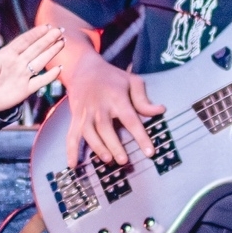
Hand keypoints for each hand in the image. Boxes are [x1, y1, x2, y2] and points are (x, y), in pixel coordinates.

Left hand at [0, 25, 65, 113]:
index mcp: (7, 54)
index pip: (24, 41)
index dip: (35, 33)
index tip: (46, 27)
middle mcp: (18, 63)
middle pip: (36, 49)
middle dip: (48, 40)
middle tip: (59, 31)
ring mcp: (23, 75)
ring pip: (41, 61)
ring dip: (51, 52)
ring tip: (62, 42)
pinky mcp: (26, 89)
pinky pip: (41, 81)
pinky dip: (50, 75)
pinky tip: (59, 68)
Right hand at [60, 47, 164, 167]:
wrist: (83, 68)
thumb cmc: (112, 77)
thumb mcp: (132, 81)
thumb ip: (144, 99)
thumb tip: (160, 110)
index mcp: (116, 98)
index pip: (131, 119)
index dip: (140, 136)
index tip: (149, 152)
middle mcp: (100, 106)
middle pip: (106, 128)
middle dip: (114, 145)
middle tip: (124, 160)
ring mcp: (85, 112)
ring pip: (89, 132)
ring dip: (97, 147)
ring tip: (107, 160)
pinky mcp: (75, 117)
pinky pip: (71, 135)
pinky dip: (70, 150)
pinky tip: (73, 165)